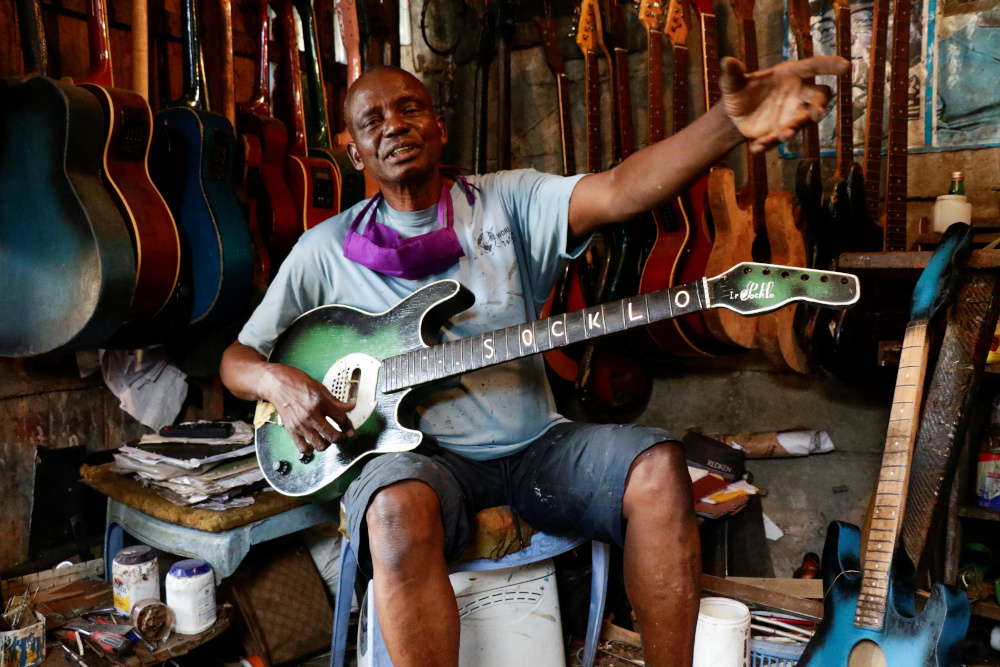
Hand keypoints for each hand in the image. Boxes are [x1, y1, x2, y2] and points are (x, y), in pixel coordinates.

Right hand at [263, 363, 355, 454]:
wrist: (276, 385)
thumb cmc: (297, 383)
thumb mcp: (320, 388)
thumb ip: (336, 401)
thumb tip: (350, 407)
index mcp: (320, 402)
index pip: (341, 420)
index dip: (349, 426)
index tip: (349, 429)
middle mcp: (311, 415)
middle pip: (333, 436)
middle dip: (341, 438)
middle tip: (341, 435)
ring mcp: (300, 425)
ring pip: (320, 445)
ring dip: (327, 444)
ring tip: (327, 438)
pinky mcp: (291, 430)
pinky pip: (303, 448)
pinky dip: (310, 449)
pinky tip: (313, 443)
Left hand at [719, 55, 849, 153]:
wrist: (734, 115)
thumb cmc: (740, 92)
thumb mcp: (733, 83)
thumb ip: (732, 74)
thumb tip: (727, 62)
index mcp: (791, 75)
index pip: (814, 66)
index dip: (831, 66)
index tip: (847, 67)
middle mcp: (798, 94)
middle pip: (819, 97)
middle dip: (820, 106)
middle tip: (817, 113)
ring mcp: (792, 115)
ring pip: (804, 121)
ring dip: (795, 128)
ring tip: (782, 135)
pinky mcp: (781, 132)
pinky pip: (778, 139)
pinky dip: (767, 144)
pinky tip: (755, 147)